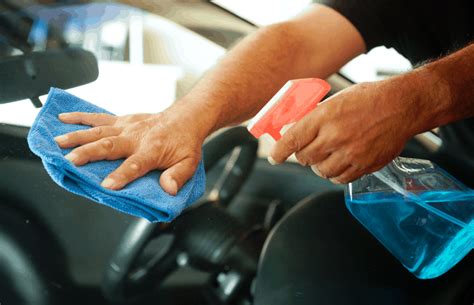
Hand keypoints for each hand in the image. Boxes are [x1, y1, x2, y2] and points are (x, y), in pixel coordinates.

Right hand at [55, 105, 211, 194]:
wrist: (185, 118)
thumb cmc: (185, 143)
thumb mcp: (190, 163)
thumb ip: (179, 176)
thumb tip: (169, 189)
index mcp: (152, 150)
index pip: (135, 165)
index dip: (121, 176)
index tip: (107, 186)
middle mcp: (136, 137)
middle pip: (110, 146)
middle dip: (88, 154)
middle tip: (70, 162)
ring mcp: (127, 127)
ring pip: (99, 131)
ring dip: (78, 136)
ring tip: (58, 142)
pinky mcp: (122, 121)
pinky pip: (99, 118)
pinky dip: (81, 117)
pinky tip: (63, 118)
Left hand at [270, 78, 424, 183]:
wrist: (402, 105)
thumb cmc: (369, 99)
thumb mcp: (336, 100)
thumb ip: (315, 118)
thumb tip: (295, 131)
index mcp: (324, 116)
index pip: (292, 140)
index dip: (279, 152)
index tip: (274, 158)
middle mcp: (335, 136)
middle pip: (304, 158)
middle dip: (303, 155)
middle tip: (309, 149)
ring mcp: (350, 154)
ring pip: (320, 171)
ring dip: (319, 165)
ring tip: (328, 154)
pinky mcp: (364, 166)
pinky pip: (340, 179)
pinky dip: (336, 174)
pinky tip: (340, 162)